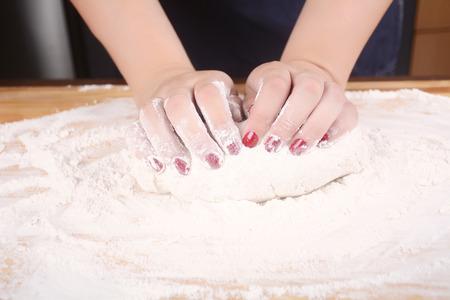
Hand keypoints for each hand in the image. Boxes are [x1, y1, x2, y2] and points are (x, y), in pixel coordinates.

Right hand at [125, 68, 242, 175]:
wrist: (172, 82)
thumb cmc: (212, 102)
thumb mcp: (229, 101)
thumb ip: (236, 115)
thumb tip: (249, 136)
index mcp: (205, 81)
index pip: (209, 95)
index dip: (221, 122)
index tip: (233, 150)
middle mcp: (178, 86)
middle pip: (178, 106)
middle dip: (196, 138)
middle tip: (214, 163)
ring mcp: (156, 99)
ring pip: (151, 116)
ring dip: (167, 145)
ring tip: (184, 169)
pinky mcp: (140, 113)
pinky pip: (134, 129)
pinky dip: (143, 149)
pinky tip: (157, 167)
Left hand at [242, 60, 357, 153]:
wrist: (300, 82)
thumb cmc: (270, 97)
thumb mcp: (254, 96)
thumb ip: (251, 108)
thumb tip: (251, 129)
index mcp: (279, 71)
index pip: (274, 86)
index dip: (262, 114)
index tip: (251, 139)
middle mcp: (307, 76)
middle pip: (307, 91)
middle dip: (289, 123)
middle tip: (273, 146)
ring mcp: (330, 88)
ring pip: (331, 102)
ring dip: (313, 129)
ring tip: (295, 149)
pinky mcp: (346, 104)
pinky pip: (348, 117)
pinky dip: (336, 132)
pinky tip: (320, 145)